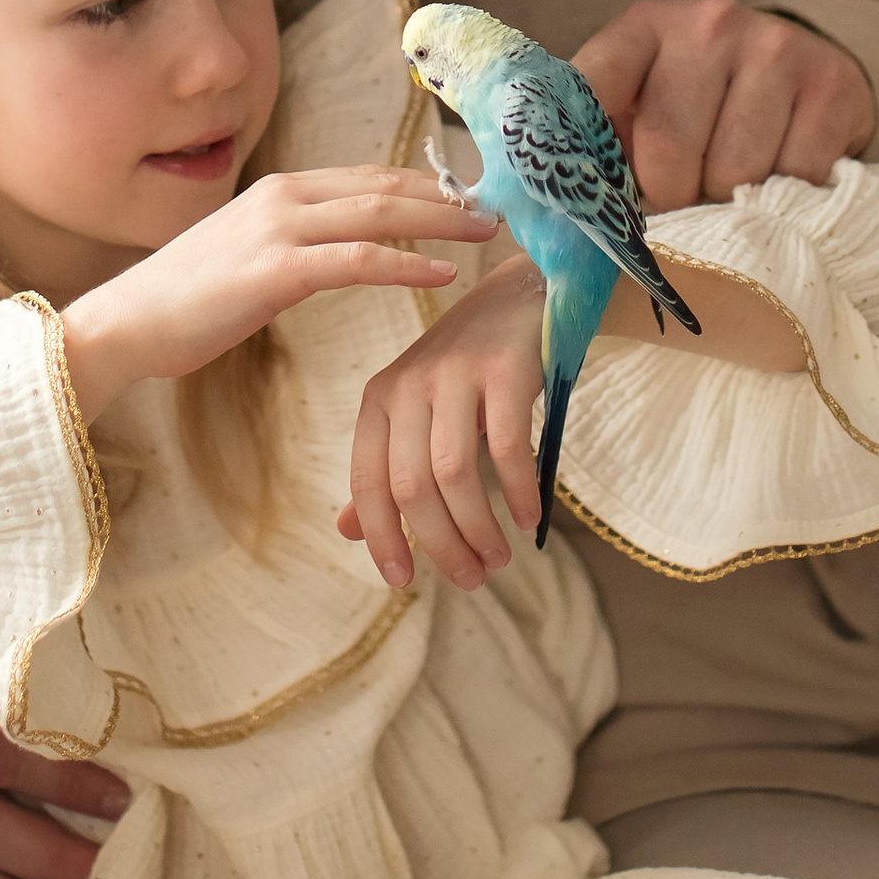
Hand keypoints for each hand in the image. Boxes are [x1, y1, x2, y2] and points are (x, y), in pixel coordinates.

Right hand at [63, 165, 491, 417]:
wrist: (126, 323)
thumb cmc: (184, 301)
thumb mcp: (246, 255)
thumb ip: (292, 242)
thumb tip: (333, 250)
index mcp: (281, 191)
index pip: (369, 176)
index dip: (425, 184)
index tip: (470, 196)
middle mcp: (285, 197)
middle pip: (385, 185)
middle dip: (447, 195)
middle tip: (499, 207)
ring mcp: (279, 229)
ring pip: (380, 213)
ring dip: (441, 221)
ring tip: (487, 232)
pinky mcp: (276, 270)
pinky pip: (358, 260)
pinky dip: (406, 262)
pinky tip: (442, 272)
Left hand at [338, 255, 546, 590]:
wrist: (523, 297)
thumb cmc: (466, 367)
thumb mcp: (417, 411)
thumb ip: (384, 467)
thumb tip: (348, 530)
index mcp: (380, 398)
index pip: (368, 482)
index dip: (382, 537)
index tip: (402, 582)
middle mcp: (409, 384)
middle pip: (412, 486)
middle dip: (441, 544)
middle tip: (472, 579)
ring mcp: (455, 374)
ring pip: (455, 474)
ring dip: (478, 528)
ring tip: (499, 557)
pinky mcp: (503, 369)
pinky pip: (507, 448)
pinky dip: (518, 492)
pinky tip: (529, 519)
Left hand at [573, 0, 876, 211]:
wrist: (802, 69)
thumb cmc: (700, 101)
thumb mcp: (641, 102)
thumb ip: (597, 139)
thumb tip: (547, 208)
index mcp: (643, 28)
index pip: (592, 89)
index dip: (588, 156)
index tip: (592, 193)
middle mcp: (708, 24)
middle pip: (668, 151)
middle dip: (672, 196)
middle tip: (685, 192)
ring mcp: (774, 48)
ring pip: (733, 173)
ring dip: (731, 201)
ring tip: (733, 181)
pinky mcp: (830, 83)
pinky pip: (794, 177)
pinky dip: (785, 197)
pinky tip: (780, 172)